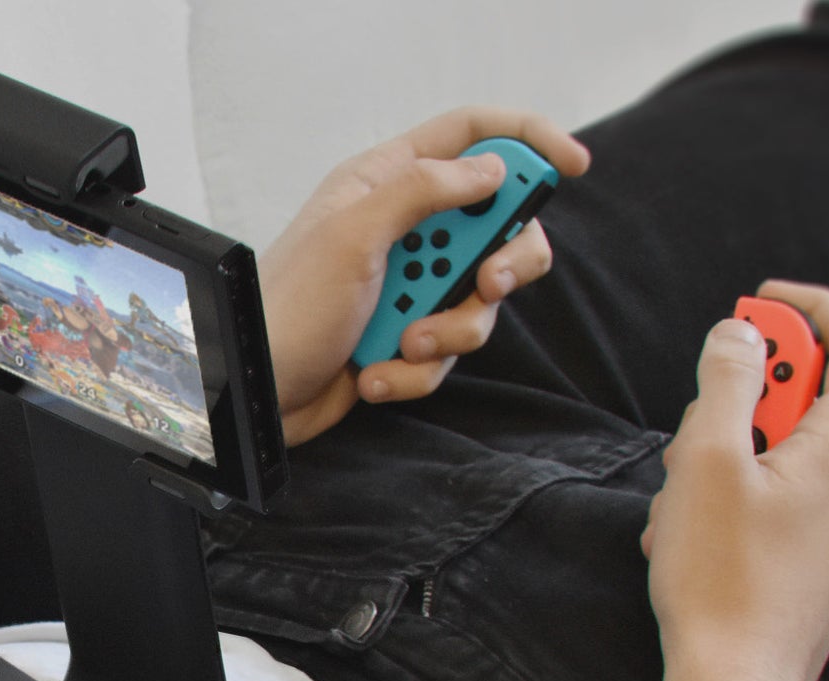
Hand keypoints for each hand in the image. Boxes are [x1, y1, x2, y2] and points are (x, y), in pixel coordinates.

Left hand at [259, 107, 590, 444]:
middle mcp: (401, 229)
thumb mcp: (353, 235)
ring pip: (479, 303)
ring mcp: (406, 286)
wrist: (256, 396)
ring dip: (447, 333)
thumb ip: (424, 190)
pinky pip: (445, 353)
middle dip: (502, 266)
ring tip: (401, 343)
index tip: (572, 168)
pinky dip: (414, 371)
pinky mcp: (404, 339)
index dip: (527, 143)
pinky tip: (372, 375)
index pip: (472, 136)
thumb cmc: (287, 310)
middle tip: (486, 284)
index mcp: (383, 183)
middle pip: (498, 228)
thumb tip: (492, 167)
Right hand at [643, 281, 828, 680]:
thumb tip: (739, 333)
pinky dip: (734, 507)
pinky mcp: (824, 571)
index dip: (809, 311)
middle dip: (739, 407)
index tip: (756, 303)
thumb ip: (724, 383)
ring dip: (725, 466)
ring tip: (677, 511)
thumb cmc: (716, 578)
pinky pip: (783, 509)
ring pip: (785, 462)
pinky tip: (688, 543)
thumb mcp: (703, 460)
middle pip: (808, 407)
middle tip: (687, 440)